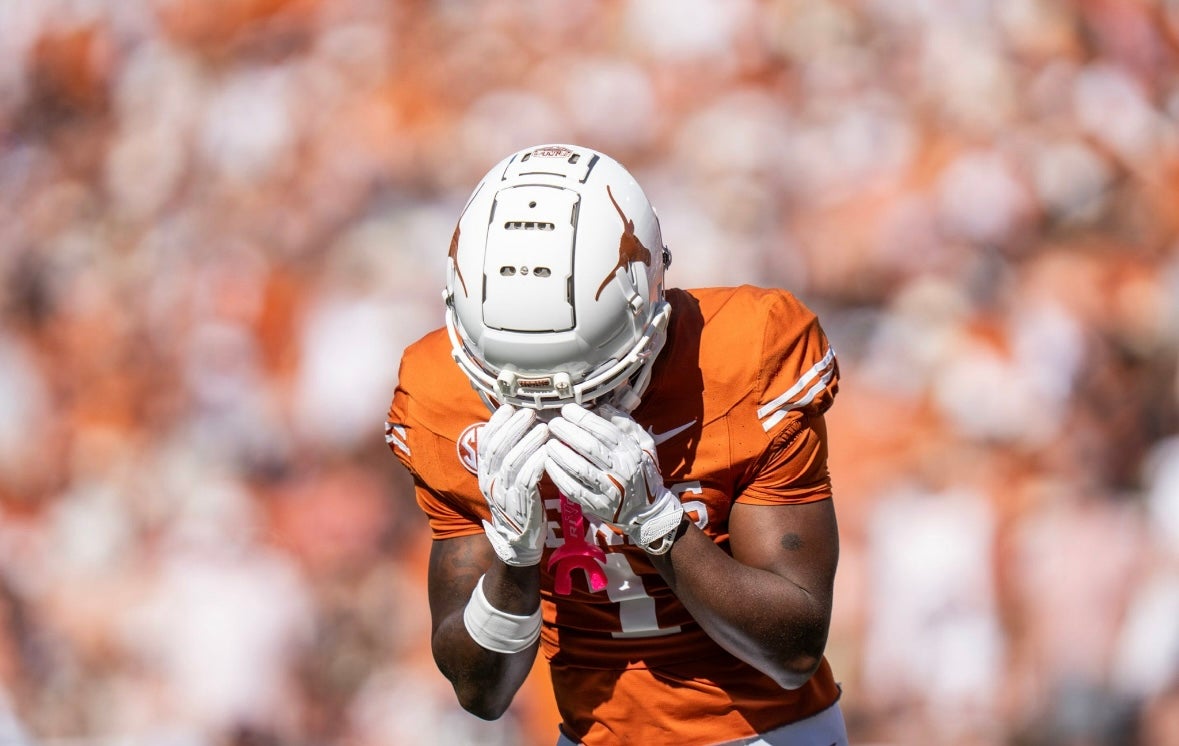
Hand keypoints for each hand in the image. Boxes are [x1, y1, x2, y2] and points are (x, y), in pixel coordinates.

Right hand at [479, 404, 549, 565]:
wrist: (519, 543)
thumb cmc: (519, 503)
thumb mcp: (507, 479)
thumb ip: (509, 456)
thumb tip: (517, 424)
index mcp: (485, 473)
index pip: (485, 443)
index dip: (496, 423)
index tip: (510, 406)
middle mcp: (490, 482)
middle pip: (498, 449)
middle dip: (514, 427)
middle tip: (530, 413)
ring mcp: (503, 495)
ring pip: (512, 462)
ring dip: (528, 442)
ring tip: (544, 429)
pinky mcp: (520, 507)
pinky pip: (526, 481)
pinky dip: (536, 464)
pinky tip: (547, 452)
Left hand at [544, 403, 683, 553]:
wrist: (647, 511)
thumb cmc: (642, 472)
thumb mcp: (644, 445)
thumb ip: (626, 424)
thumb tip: (602, 407)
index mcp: (631, 452)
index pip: (605, 431)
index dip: (583, 418)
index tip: (567, 409)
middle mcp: (621, 470)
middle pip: (590, 447)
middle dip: (568, 432)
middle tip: (553, 423)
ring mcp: (609, 490)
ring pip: (579, 469)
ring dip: (560, 453)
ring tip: (548, 442)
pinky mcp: (597, 505)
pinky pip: (573, 489)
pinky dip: (558, 475)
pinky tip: (549, 463)